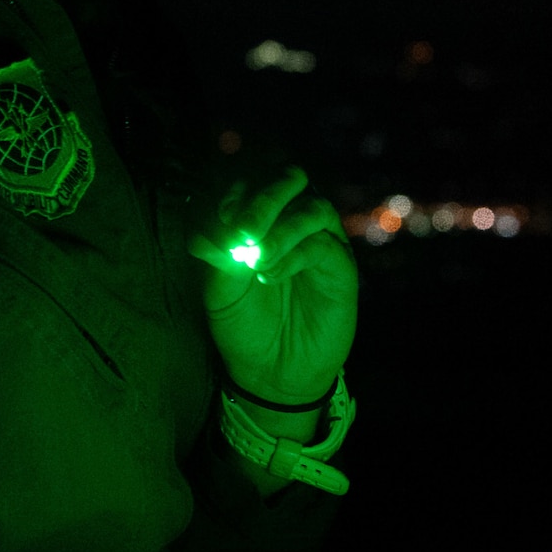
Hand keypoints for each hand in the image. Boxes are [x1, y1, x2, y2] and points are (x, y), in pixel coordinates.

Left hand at [185, 163, 359, 405]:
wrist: (270, 371)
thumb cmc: (243, 324)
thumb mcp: (219, 290)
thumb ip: (219, 255)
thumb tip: (212, 230)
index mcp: (261, 219)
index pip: (254, 182)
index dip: (237, 192)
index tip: (222, 218)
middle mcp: (291, 222)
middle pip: (288, 180)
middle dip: (263, 199)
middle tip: (243, 229)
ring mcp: (319, 241)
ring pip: (311, 207)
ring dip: (280, 227)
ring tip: (257, 257)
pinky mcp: (339, 267)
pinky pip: (322, 244)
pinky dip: (292, 254)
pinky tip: (269, 276)